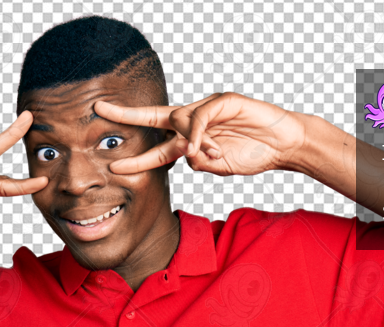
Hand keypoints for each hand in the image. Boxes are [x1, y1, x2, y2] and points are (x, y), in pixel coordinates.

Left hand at [93, 93, 307, 177]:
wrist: (283, 145)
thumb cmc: (253, 155)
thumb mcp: (218, 168)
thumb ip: (199, 163)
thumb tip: (186, 155)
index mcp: (189, 139)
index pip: (155, 144)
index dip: (135, 152)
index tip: (111, 160)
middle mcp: (193, 121)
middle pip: (155, 118)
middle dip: (126, 114)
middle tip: (100, 109)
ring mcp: (207, 109)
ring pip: (182, 122)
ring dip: (193, 144)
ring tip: (212, 154)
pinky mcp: (223, 101)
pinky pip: (200, 116)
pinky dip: (198, 133)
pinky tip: (203, 147)